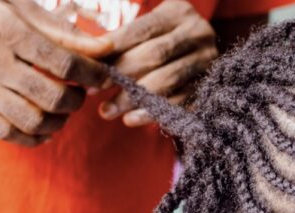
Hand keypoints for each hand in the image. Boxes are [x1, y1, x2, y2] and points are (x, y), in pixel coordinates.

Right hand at [0, 0, 111, 145]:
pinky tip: (43, 128)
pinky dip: (32, 137)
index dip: (92, 75)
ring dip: (58, 121)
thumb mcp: (15, 4)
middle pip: (52, 97)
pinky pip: (5, 132)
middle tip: (79, 94)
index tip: (103, 77)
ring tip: (62, 110)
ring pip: (32, 120)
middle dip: (76, 101)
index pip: (65, 64)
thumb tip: (105, 48)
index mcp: (7, 30)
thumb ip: (60, 29)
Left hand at [96, 0, 217, 126]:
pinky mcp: (210, 87)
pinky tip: (131, 119)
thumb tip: (84, 51)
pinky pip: (180, 103)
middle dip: (122, 75)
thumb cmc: (157, 41)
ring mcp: (208, 61)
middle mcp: (198, 33)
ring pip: (167, 81)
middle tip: (94, 91)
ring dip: (134, 98)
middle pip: (155, 55)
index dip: (114, 48)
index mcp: (179, 12)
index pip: (142, 29)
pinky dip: (154, 113)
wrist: (192, 56)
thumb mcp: (144, 29)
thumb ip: (119, 36)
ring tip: (107, 110)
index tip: (89, 66)